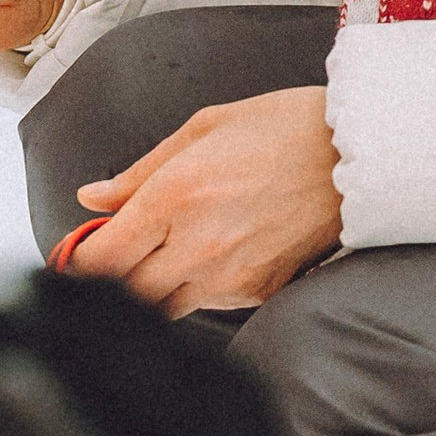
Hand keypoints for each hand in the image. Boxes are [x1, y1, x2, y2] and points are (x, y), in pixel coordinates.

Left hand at [63, 89, 340, 317]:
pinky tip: (206, 256)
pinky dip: (193, 289)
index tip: (74, 253)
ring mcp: (229, 276)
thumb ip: (139, 172)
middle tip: (112, 255)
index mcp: (175, 196)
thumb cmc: (286, 128)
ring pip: (162, 308)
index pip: (100, 257)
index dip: (76, 261)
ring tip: (160, 254)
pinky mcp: (259, 292)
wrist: (361, 154)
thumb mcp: (204, 128)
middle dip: (109, 278)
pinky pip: (206, 304)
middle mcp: (197, 245)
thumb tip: (92, 198)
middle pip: (124, 293)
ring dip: (149, 288)